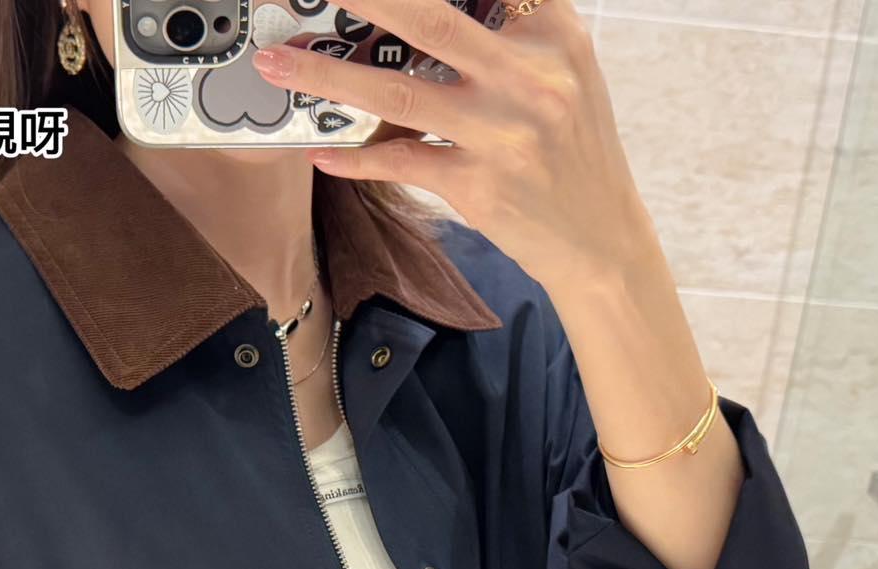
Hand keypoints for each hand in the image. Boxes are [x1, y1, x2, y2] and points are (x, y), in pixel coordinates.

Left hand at [249, 0, 657, 284]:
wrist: (600, 238)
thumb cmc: (570, 149)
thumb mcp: (564, 71)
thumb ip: (511, 31)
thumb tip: (420, 16)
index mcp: (553, 33)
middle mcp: (529, 77)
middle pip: (429, 19)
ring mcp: (502, 134)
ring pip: (398, 95)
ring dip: (327, 77)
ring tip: (278, 64)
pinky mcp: (479, 186)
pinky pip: (402, 162)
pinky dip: (357, 159)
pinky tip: (321, 152)